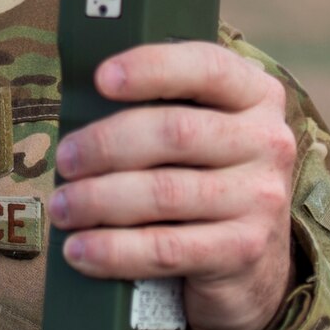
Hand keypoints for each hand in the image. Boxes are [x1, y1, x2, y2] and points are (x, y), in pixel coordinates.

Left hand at [46, 41, 297, 329]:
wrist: (252, 262)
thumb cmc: (201, 176)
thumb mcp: (197, 131)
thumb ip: (157, 107)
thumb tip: (75, 102)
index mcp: (255, 95)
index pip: (208, 67)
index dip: (152, 68)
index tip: (101, 79)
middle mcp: (268, 141)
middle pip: (176, 132)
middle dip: (106, 144)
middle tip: (64, 160)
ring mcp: (261, 199)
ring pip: (164, 193)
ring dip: (99, 200)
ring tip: (62, 207)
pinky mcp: (244, 251)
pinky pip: (167, 248)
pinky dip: (114, 249)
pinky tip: (80, 251)